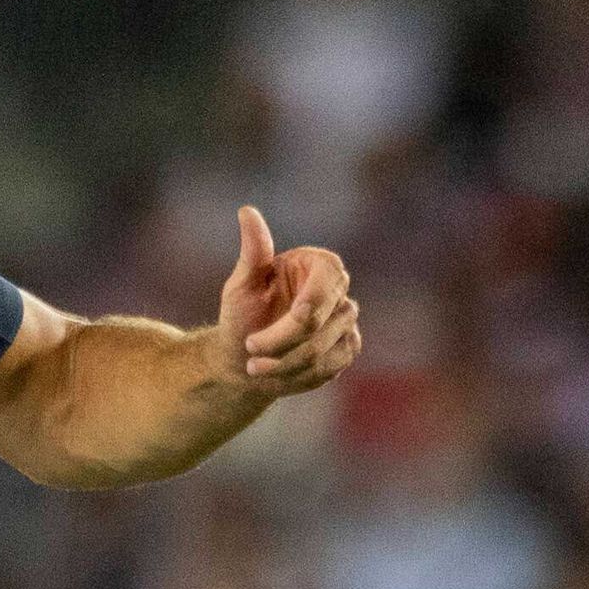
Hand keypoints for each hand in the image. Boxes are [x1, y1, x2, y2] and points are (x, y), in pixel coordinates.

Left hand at [215, 205, 359, 400]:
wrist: (244, 356)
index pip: (328, 279)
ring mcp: (347, 322)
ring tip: (254, 366)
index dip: (311, 303)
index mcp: (318, 264)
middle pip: (319, 322)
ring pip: (321, 351)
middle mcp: (339, 291)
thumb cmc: (241, 314)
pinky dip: (295, 376)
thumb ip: (253, 252)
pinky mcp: (347, 350)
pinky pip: (326, 368)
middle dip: (281, 341)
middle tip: (250, 348)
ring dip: (283, 363)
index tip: (290, 317)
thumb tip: (246, 212)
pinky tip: (274, 375)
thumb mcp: (241, 284)